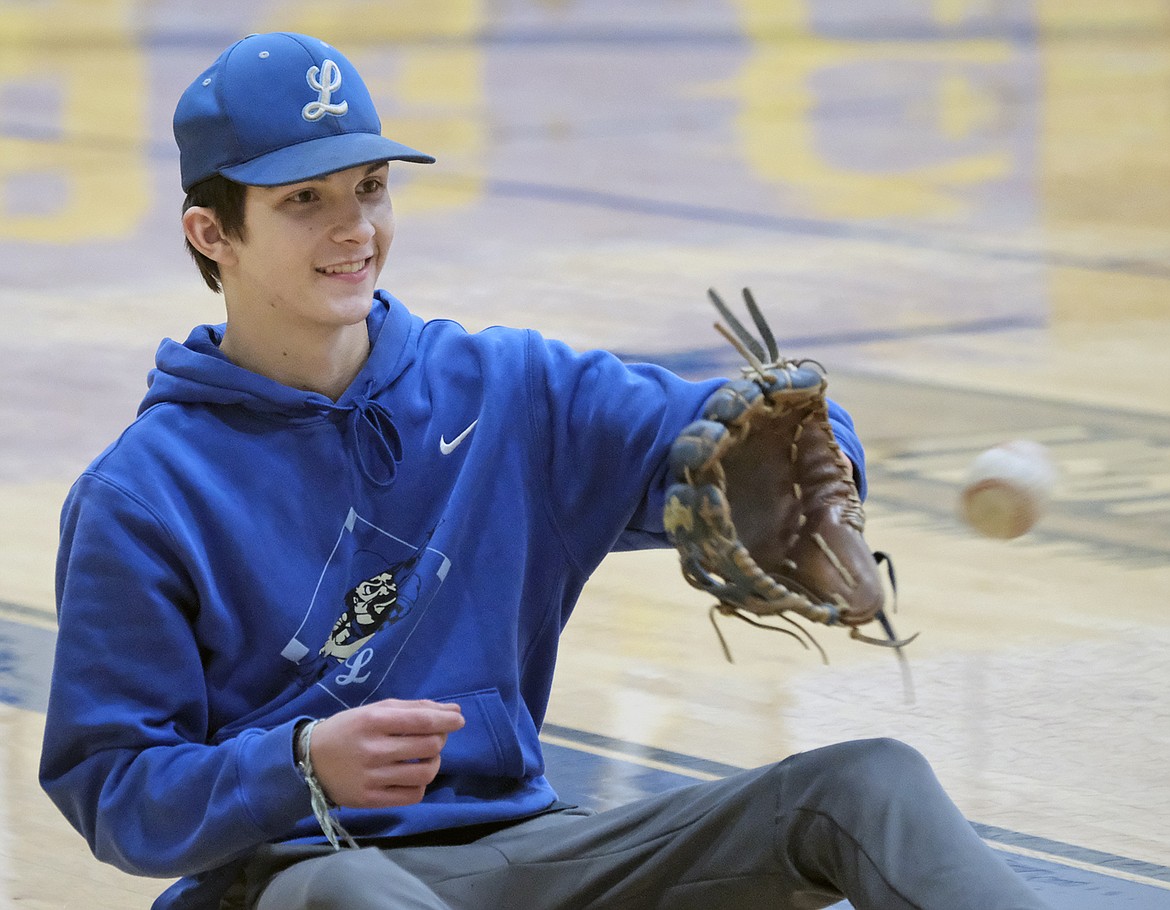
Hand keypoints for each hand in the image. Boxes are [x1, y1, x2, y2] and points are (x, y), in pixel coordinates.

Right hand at [308, 699, 464, 808]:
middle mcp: (374, 749)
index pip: (422, 720)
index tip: (458, 719)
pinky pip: (413, 795)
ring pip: (426, 772)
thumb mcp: (375, 710)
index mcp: (374, 721)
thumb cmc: (348, 729)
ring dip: (434, 762)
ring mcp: (372, 777)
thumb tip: (453, 710)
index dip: (447, 720)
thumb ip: (414, 708)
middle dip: (440, 738)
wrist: (309, 760)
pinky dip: (420, 784)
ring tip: (424, 757)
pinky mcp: (371, 800)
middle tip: (434, 736)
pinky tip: (412, 776)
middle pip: (429, 746)